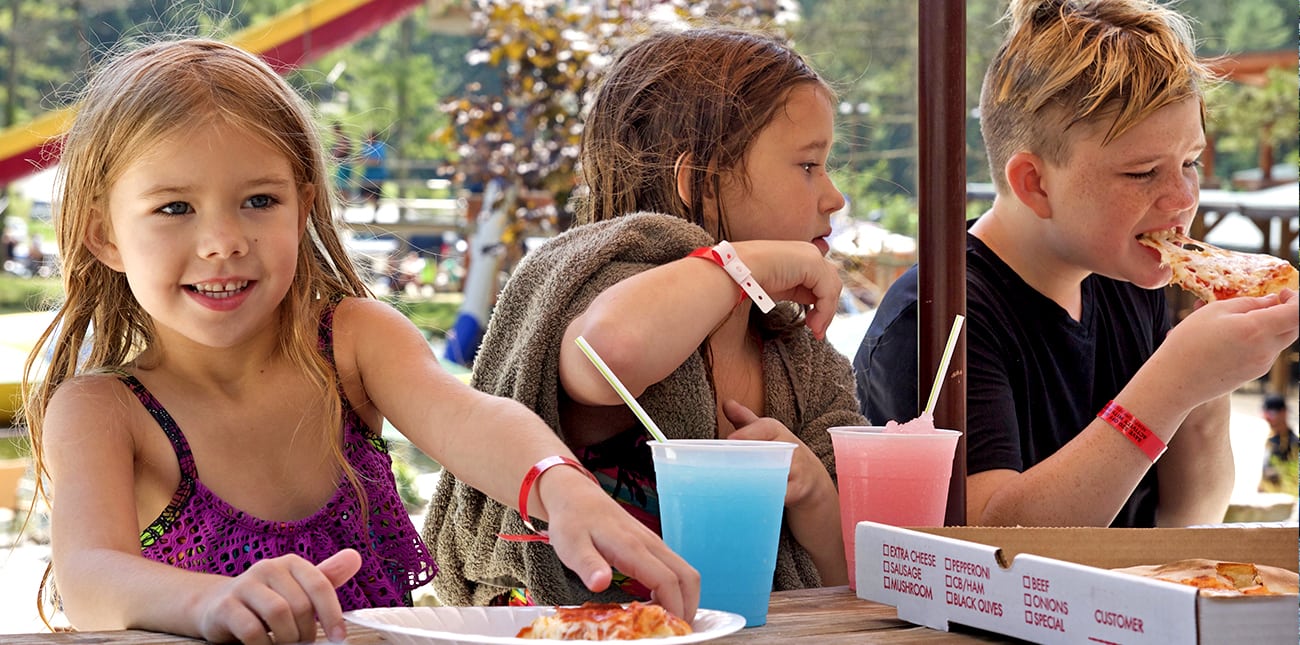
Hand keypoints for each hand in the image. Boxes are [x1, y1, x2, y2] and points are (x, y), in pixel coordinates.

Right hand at [193, 549, 360, 644]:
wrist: (216, 606)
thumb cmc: (266, 600)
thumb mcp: (297, 588)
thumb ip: (326, 578)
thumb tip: (355, 557)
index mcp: (291, 563)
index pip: (320, 585)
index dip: (332, 614)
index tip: (338, 637)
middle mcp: (268, 568)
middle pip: (300, 604)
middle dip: (306, 631)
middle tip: (303, 643)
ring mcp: (244, 585)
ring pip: (278, 614)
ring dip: (287, 638)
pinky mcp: (224, 606)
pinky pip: (251, 629)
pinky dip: (264, 644)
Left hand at [537, 470, 699, 621]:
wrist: (575, 495)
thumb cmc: (572, 521)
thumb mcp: (571, 546)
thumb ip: (588, 565)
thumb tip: (601, 584)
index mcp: (633, 547)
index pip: (667, 581)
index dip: (673, 608)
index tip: (667, 629)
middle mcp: (650, 544)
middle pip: (688, 577)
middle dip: (689, 607)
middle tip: (673, 630)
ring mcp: (653, 543)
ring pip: (685, 572)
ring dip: (683, 598)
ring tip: (665, 620)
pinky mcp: (651, 545)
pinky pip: (675, 568)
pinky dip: (675, 589)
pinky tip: (655, 603)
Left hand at [723, 400, 834, 508]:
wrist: (813, 481)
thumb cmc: (782, 455)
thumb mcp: (767, 435)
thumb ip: (746, 421)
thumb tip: (727, 403)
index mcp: (779, 432)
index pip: (765, 428)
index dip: (747, 433)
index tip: (730, 440)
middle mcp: (791, 448)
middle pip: (768, 451)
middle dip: (748, 458)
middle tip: (726, 466)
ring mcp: (797, 470)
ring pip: (775, 474)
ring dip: (755, 481)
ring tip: (734, 485)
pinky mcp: (798, 491)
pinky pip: (781, 495)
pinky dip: (766, 498)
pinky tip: (750, 502)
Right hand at [731, 241, 841, 338]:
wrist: (735, 271)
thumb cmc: (748, 280)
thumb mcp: (779, 288)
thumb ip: (797, 292)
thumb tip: (813, 307)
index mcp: (800, 256)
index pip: (822, 281)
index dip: (822, 304)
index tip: (813, 326)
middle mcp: (808, 252)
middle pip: (831, 283)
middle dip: (828, 309)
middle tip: (818, 332)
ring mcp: (811, 256)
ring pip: (833, 288)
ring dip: (827, 313)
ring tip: (816, 331)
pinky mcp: (812, 263)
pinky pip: (827, 291)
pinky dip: (825, 310)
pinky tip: (813, 324)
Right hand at [1164, 290, 1297, 403]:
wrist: (1175, 381)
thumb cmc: (1189, 342)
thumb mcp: (1214, 311)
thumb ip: (1247, 303)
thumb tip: (1271, 301)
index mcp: (1257, 329)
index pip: (1297, 313)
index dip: (1297, 299)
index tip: (1284, 292)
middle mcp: (1266, 349)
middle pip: (1294, 328)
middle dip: (1288, 312)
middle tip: (1270, 302)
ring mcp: (1262, 364)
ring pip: (1281, 340)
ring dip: (1273, 326)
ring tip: (1243, 321)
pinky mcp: (1254, 374)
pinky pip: (1267, 352)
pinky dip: (1261, 340)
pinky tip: (1236, 339)